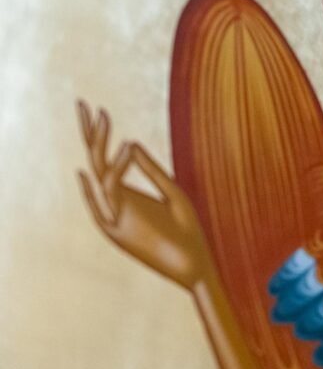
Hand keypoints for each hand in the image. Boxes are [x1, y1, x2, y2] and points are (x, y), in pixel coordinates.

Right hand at [77, 100, 212, 290]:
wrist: (192, 264)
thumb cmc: (185, 231)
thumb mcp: (172, 193)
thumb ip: (152, 170)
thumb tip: (131, 142)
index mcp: (127, 194)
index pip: (108, 159)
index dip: (102, 135)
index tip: (100, 110)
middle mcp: (115, 202)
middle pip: (97, 161)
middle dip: (91, 134)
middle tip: (83, 103)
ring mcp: (115, 214)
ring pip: (100, 173)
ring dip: (101, 144)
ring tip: (103, 116)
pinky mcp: (119, 227)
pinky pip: (114, 193)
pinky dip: (120, 170)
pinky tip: (124, 147)